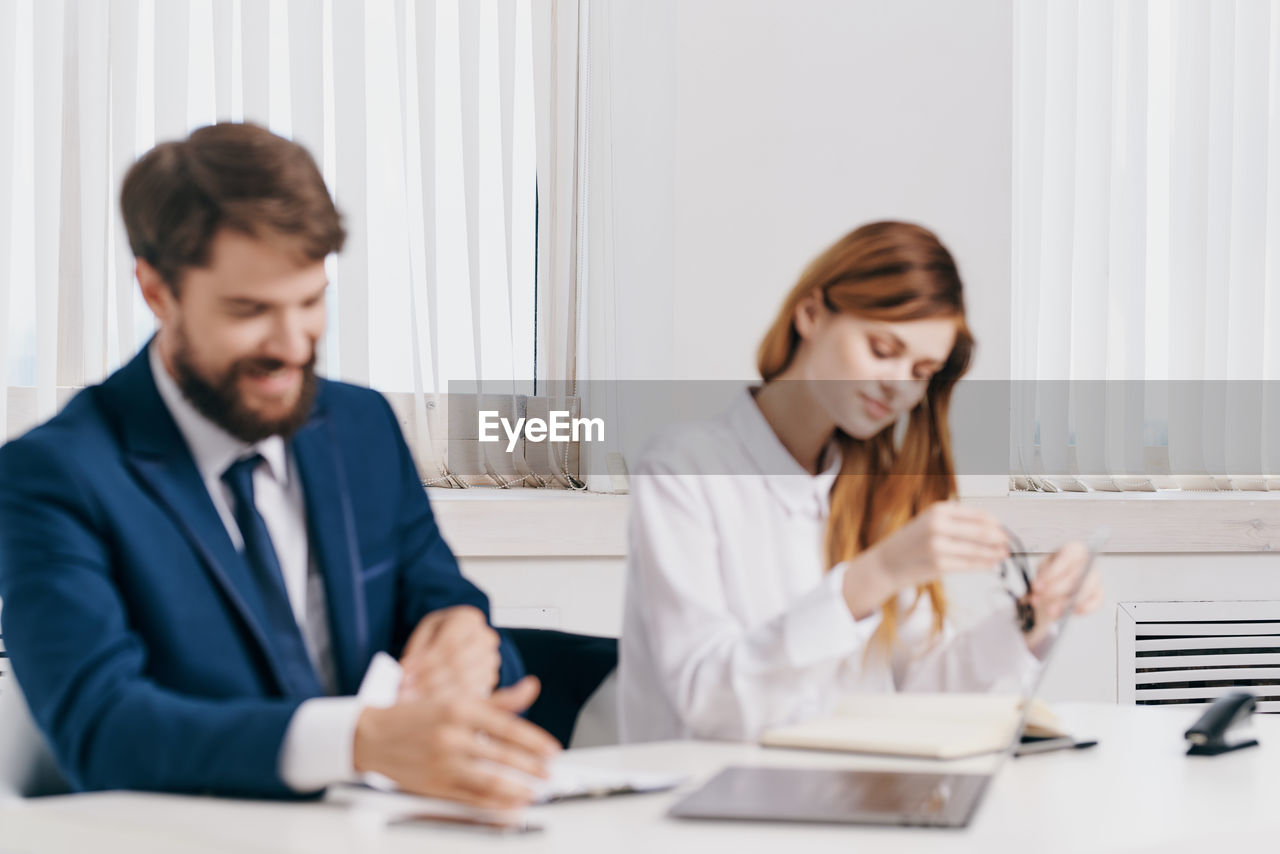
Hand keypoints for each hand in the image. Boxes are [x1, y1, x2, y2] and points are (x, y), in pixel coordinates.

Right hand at [353, 675, 560, 808]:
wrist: (371, 735)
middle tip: (549, 773)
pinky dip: (495, 805)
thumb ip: (498, 699)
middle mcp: (452, 734)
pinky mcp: (434, 785)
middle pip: (502, 755)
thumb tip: (532, 688)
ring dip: (517, 789)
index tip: (552, 750)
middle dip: (531, 767)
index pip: (507, 726)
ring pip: (489, 780)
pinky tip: (511, 806)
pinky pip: (470, 799)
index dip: (534, 741)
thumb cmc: (417, 716)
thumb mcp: (457, 698)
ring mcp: (442, 762)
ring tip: (535, 792)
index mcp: (460, 708)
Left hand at [399, 606, 501, 700]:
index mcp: (468, 618)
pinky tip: (431, 708)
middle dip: (429, 682)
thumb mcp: (424, 634)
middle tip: (406, 694)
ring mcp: (492, 659)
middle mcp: (485, 637)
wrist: (461, 643)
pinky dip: (451, 703)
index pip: (450, 643)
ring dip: (438, 695)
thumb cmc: (439, 636)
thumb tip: (406, 670)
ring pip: (466, 682)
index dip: (426, 662)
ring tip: (414, 702)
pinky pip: (473, 694)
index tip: (405, 676)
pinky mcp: (491, 679)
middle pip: (458, 664)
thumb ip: (416, 650)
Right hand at [843, 502, 1009, 618]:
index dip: (995, 523)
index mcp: (938, 510)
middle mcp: (938, 525)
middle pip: (981, 531)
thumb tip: (991, 528)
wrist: (887, 562)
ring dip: (994, 553)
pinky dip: (984, 565)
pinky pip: (970, 565)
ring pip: (978, 550)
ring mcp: (938, 546)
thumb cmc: (911, 542)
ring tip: (1003, 555)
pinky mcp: (939, 565)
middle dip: (998, 538)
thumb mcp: (930, 522)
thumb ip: (956, 522)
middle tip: (1007, 543)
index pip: (978, 514)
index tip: (1003, 529)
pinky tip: (991, 564)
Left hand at [1022, 541, 1104, 650]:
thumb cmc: (1050, 574)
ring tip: (1051, 611)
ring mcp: (1095, 577)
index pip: (1068, 555)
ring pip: (1087, 589)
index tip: (1038, 585)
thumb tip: (1038, 588)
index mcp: (1073, 549)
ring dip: (1068, 602)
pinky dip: (1085, 608)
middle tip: (1041, 598)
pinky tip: (1072, 612)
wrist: (1054, 590)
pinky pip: (1097, 601)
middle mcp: (1087, 561)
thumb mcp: (1041, 571)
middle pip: (1077, 573)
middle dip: (1056, 589)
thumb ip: (1040, 578)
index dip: (1053, 571)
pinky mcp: (1099, 593)